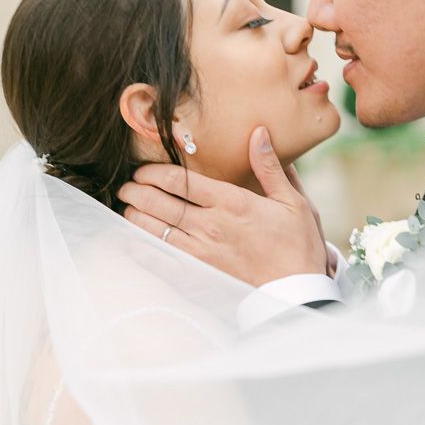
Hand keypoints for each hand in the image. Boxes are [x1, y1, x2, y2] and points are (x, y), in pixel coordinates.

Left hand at [118, 127, 328, 286]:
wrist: (297, 291)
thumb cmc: (298, 245)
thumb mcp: (293, 201)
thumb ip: (270, 167)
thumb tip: (258, 133)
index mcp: (232, 203)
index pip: (181, 181)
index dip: (155, 172)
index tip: (143, 169)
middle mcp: (211, 225)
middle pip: (161, 203)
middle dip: (137, 191)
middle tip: (126, 185)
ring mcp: (203, 250)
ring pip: (157, 229)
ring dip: (136, 216)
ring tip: (126, 206)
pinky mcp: (201, 271)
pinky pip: (164, 257)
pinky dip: (144, 247)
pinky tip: (133, 239)